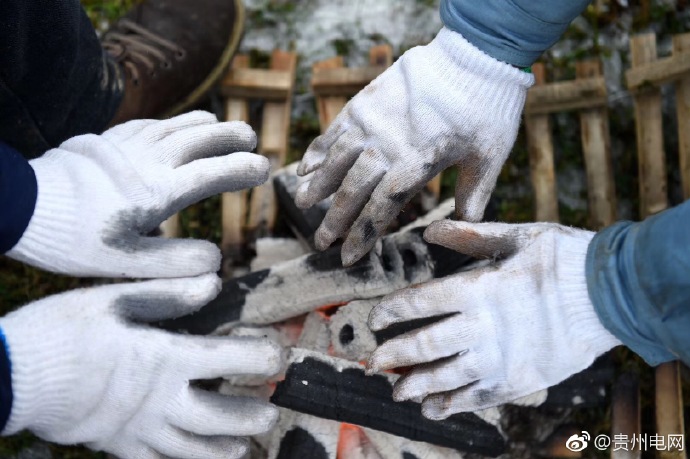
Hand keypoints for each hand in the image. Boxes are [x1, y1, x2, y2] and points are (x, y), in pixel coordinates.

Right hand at [0, 274, 282, 457]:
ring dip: (224, 449)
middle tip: (270, 411)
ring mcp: (138, 429)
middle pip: (219, 417)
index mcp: (164, 357)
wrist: (12, 375)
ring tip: (245, 447)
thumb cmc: (63, 330)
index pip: (230, 360)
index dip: (262, 358)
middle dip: (250, 416)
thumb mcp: (114, 299)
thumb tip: (214, 282)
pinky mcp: (116, 446)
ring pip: (193, 449)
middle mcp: (159, 400)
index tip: (279, 355)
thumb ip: (167, 293)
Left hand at [8, 111, 268, 277]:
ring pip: (175, 126)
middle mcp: (148, 163)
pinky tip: (173, 126)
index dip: (240, 170)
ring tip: (221, 125)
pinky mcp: (109, 140)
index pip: (211, 175)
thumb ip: (174, 262)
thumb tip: (215, 262)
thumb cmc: (74, 239)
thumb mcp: (125, 261)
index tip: (263, 169)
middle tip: (251, 138)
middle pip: (198, 140)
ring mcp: (127, 146)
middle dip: (229, 138)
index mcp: (157, 192)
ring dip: (203, 124)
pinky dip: (171, 123)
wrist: (23, 205)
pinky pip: (149, 123)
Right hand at [295, 28, 533, 265]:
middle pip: (352, 190)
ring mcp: (371, 122)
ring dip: (317, 185)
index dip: (362, 235)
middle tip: (320, 243)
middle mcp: (387, 146)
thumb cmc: (486, 110)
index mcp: (416, 164)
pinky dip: (319, 150)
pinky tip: (306, 165)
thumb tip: (463, 229)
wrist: (473, 55)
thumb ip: (473, 197)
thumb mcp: (489, 158)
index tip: (348, 258)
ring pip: (336, 161)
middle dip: (334, 221)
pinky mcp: (365, 102)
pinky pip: (334, 130)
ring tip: (303, 204)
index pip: (381, 209)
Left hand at [367, 220, 620, 418]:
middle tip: (373, 362)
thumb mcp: (517, 236)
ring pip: (446, 376)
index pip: (420, 302)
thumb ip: (470, 236)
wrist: (613, 294)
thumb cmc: (564, 259)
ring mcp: (500, 357)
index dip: (392, 312)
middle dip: (394, 355)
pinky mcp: (519, 379)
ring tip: (397, 391)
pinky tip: (434, 409)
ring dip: (417, 385)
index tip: (375, 320)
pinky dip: (453, 404)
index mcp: (478, 288)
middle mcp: (483, 326)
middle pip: (425, 345)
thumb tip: (430, 230)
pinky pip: (477, 397)